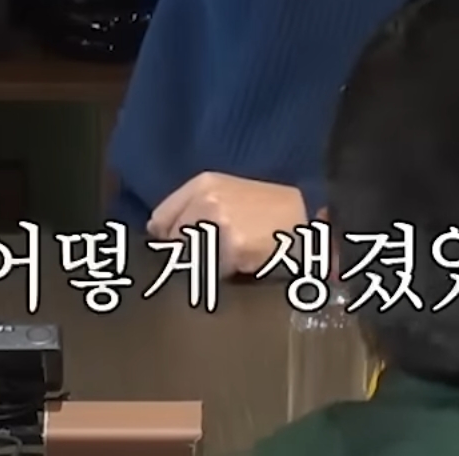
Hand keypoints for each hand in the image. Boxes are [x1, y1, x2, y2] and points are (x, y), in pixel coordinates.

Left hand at [148, 172, 308, 275]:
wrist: (304, 215)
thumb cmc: (263, 205)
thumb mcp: (224, 190)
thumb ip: (186, 205)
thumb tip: (154, 231)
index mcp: (202, 184)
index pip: (160, 220)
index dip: (166, 238)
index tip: (175, 246)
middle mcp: (207, 200)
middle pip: (174, 241)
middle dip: (186, 251)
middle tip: (210, 254)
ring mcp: (220, 224)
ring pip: (190, 258)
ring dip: (203, 264)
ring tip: (226, 258)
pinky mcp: (234, 248)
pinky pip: (213, 271)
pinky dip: (222, 273)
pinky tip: (240, 264)